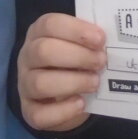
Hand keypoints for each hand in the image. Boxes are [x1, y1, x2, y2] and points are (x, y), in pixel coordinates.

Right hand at [18, 13, 105, 131]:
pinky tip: (81, 103)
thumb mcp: (79, 45)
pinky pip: (40, 114)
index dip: (76, 30)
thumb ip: (90, 41)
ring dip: (73, 83)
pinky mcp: (29, 111)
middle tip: (101, 62)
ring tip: (95, 83)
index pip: (50, 24)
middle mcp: (27, 57)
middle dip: (78, 56)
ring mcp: (25, 84)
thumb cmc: (73, 61)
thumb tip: (112, 42)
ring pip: (40, 83)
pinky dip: (63, 110)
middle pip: (44, 51)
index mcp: (39, 33)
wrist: (60, 94)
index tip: (100, 39)